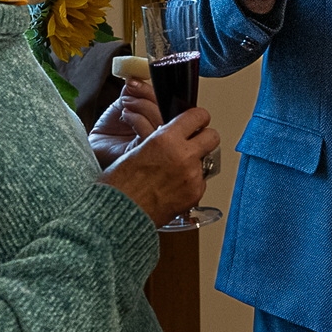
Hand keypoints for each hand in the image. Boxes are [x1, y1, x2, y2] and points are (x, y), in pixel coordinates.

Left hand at [89, 76, 163, 166]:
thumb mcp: (123, 106)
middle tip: (131, 88)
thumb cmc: (108, 132)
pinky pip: (149, 131)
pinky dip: (137, 118)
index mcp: (162, 120)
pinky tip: (125, 115)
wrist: (93, 149)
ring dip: (141, 105)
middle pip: (170, 110)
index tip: (137, 80)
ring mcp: (158, 145)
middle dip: (149, 95)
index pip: (171, 104)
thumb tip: (136, 75)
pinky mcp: (146, 154)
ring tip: (126, 102)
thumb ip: (133, 92)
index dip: (156, 90)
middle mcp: (164, 134)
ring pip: (161, 120)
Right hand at [99, 109, 220, 226]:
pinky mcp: (195, 194)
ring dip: (196, 164)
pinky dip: (191, 183)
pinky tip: (174, 187)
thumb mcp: (138, 149)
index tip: (198, 121)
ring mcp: (192, 176)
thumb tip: (175, 135)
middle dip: (204, 139)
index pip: (198, 116)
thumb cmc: (119, 185)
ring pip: (206, 161)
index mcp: (166, 139)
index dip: (198, 119)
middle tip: (195, 144)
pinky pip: (201, 182)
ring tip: (175, 172)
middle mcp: (183, 155)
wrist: (118, 215)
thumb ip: (162, 140)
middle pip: (213, 136)